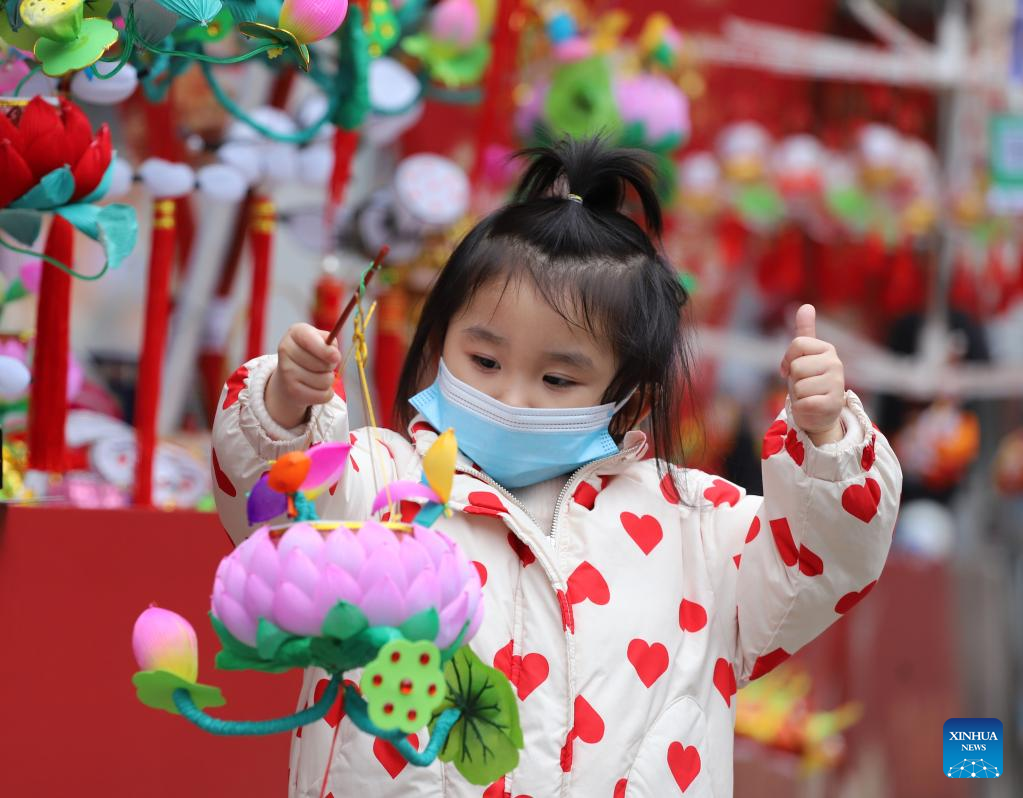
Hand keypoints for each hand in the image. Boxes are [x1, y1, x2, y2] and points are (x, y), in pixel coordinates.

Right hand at [265, 323, 340, 428]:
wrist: (288, 375)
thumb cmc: (311, 354)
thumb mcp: (320, 340)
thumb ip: (331, 343)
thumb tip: (334, 355)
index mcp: (295, 332)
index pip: (310, 341)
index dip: (326, 351)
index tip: (336, 357)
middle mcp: (286, 350)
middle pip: (323, 363)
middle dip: (329, 366)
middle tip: (322, 365)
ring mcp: (286, 372)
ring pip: (325, 381)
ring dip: (328, 380)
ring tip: (317, 375)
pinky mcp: (292, 391)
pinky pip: (323, 395)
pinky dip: (325, 393)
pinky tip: (315, 388)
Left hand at [780, 304, 844, 445]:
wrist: (819, 414)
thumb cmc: (809, 382)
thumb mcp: (804, 356)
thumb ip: (804, 331)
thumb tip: (805, 306)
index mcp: (827, 349)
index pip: (797, 344)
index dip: (788, 359)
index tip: (792, 369)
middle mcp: (836, 364)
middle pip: (796, 367)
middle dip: (794, 380)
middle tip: (804, 386)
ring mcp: (837, 384)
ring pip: (798, 386)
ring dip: (798, 395)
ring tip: (809, 396)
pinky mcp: (832, 404)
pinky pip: (803, 403)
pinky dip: (801, 409)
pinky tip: (812, 408)